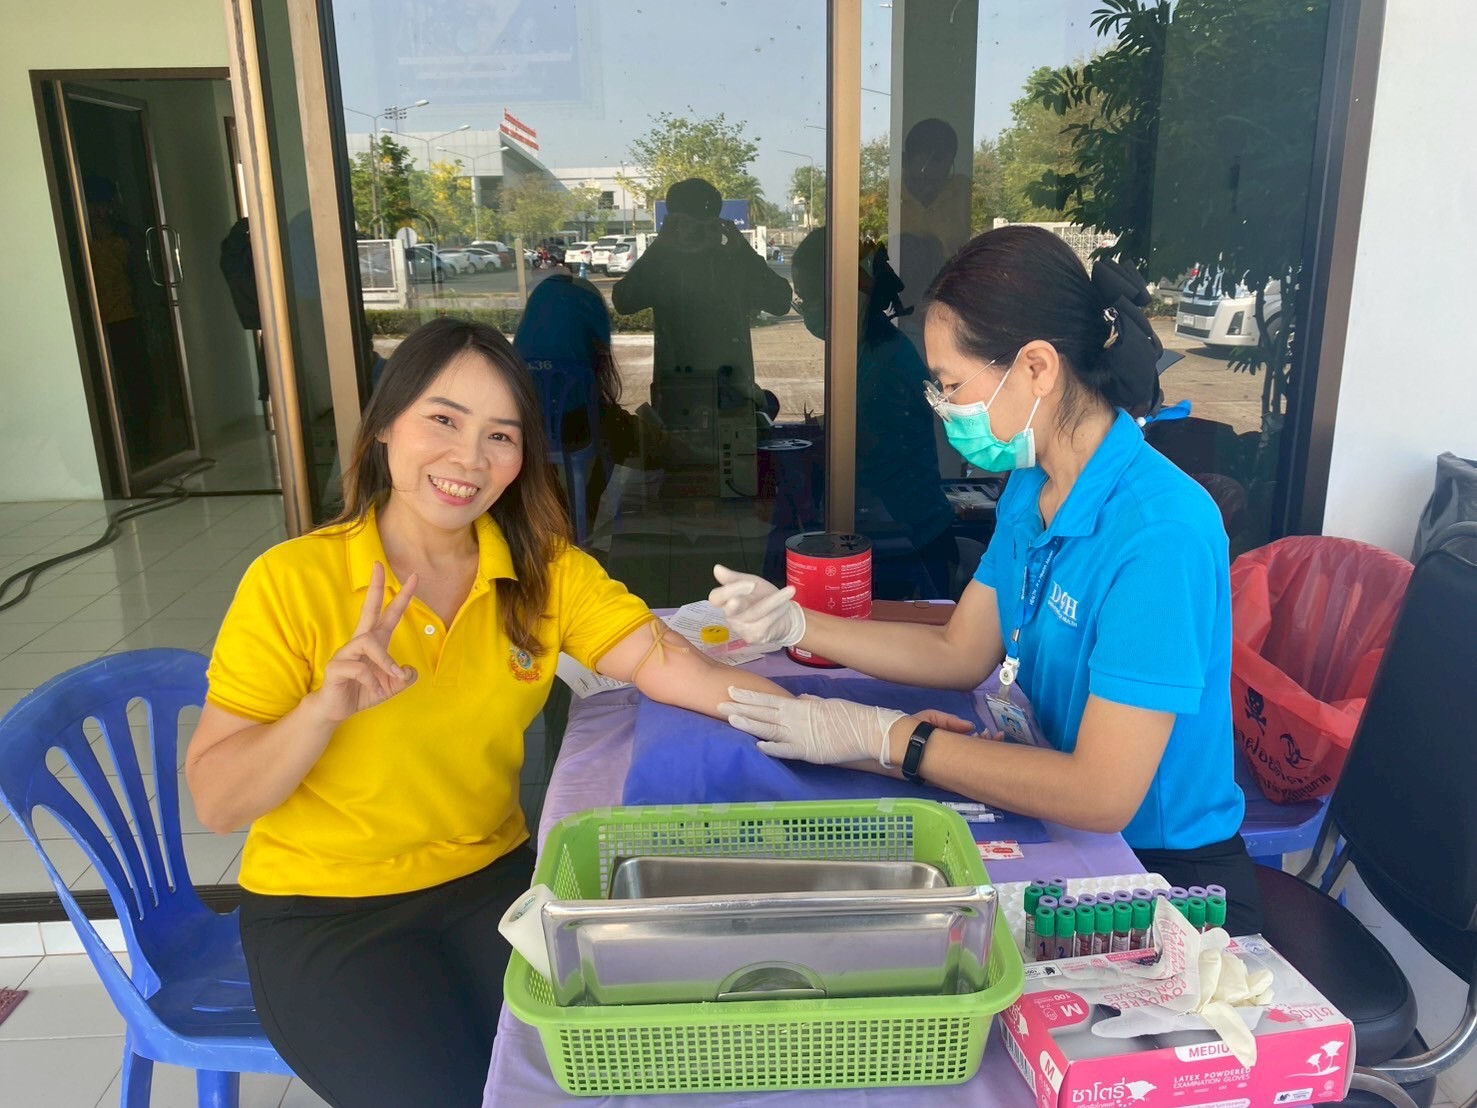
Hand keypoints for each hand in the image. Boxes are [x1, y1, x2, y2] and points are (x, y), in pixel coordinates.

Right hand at [312, 562, 419, 723]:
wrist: (335, 710)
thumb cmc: (362, 692)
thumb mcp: (390, 687)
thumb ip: (403, 678)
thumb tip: (409, 670)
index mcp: (374, 643)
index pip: (389, 614)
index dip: (402, 597)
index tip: (414, 577)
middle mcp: (359, 642)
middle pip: (368, 609)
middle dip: (375, 587)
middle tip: (378, 565)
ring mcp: (345, 653)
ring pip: (368, 643)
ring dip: (385, 661)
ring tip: (392, 680)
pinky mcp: (336, 667)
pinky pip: (358, 669)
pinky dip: (372, 682)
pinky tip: (376, 693)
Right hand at [709, 565, 805, 647]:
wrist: (784, 616)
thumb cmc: (763, 597)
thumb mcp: (751, 583)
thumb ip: (735, 578)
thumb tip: (716, 568)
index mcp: (726, 601)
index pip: (716, 598)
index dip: (729, 590)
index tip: (748, 582)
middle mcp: (730, 617)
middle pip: (730, 609)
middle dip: (740, 600)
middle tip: (751, 587)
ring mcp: (741, 629)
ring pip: (756, 612)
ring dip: (774, 600)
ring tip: (789, 591)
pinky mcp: (753, 637)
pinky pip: (766, 622)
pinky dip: (778, 611)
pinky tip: (785, 606)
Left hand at [718, 687, 903, 765]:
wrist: (866, 729)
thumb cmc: (848, 715)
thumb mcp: (826, 703)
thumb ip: (810, 702)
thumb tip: (799, 699)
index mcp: (799, 706)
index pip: (767, 699)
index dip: (748, 696)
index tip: (732, 690)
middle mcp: (795, 718)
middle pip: (762, 713)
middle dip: (740, 709)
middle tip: (719, 704)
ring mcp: (799, 735)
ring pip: (767, 729)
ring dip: (748, 724)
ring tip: (730, 720)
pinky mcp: (807, 752)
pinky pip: (785, 750)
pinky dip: (770, 748)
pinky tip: (756, 746)